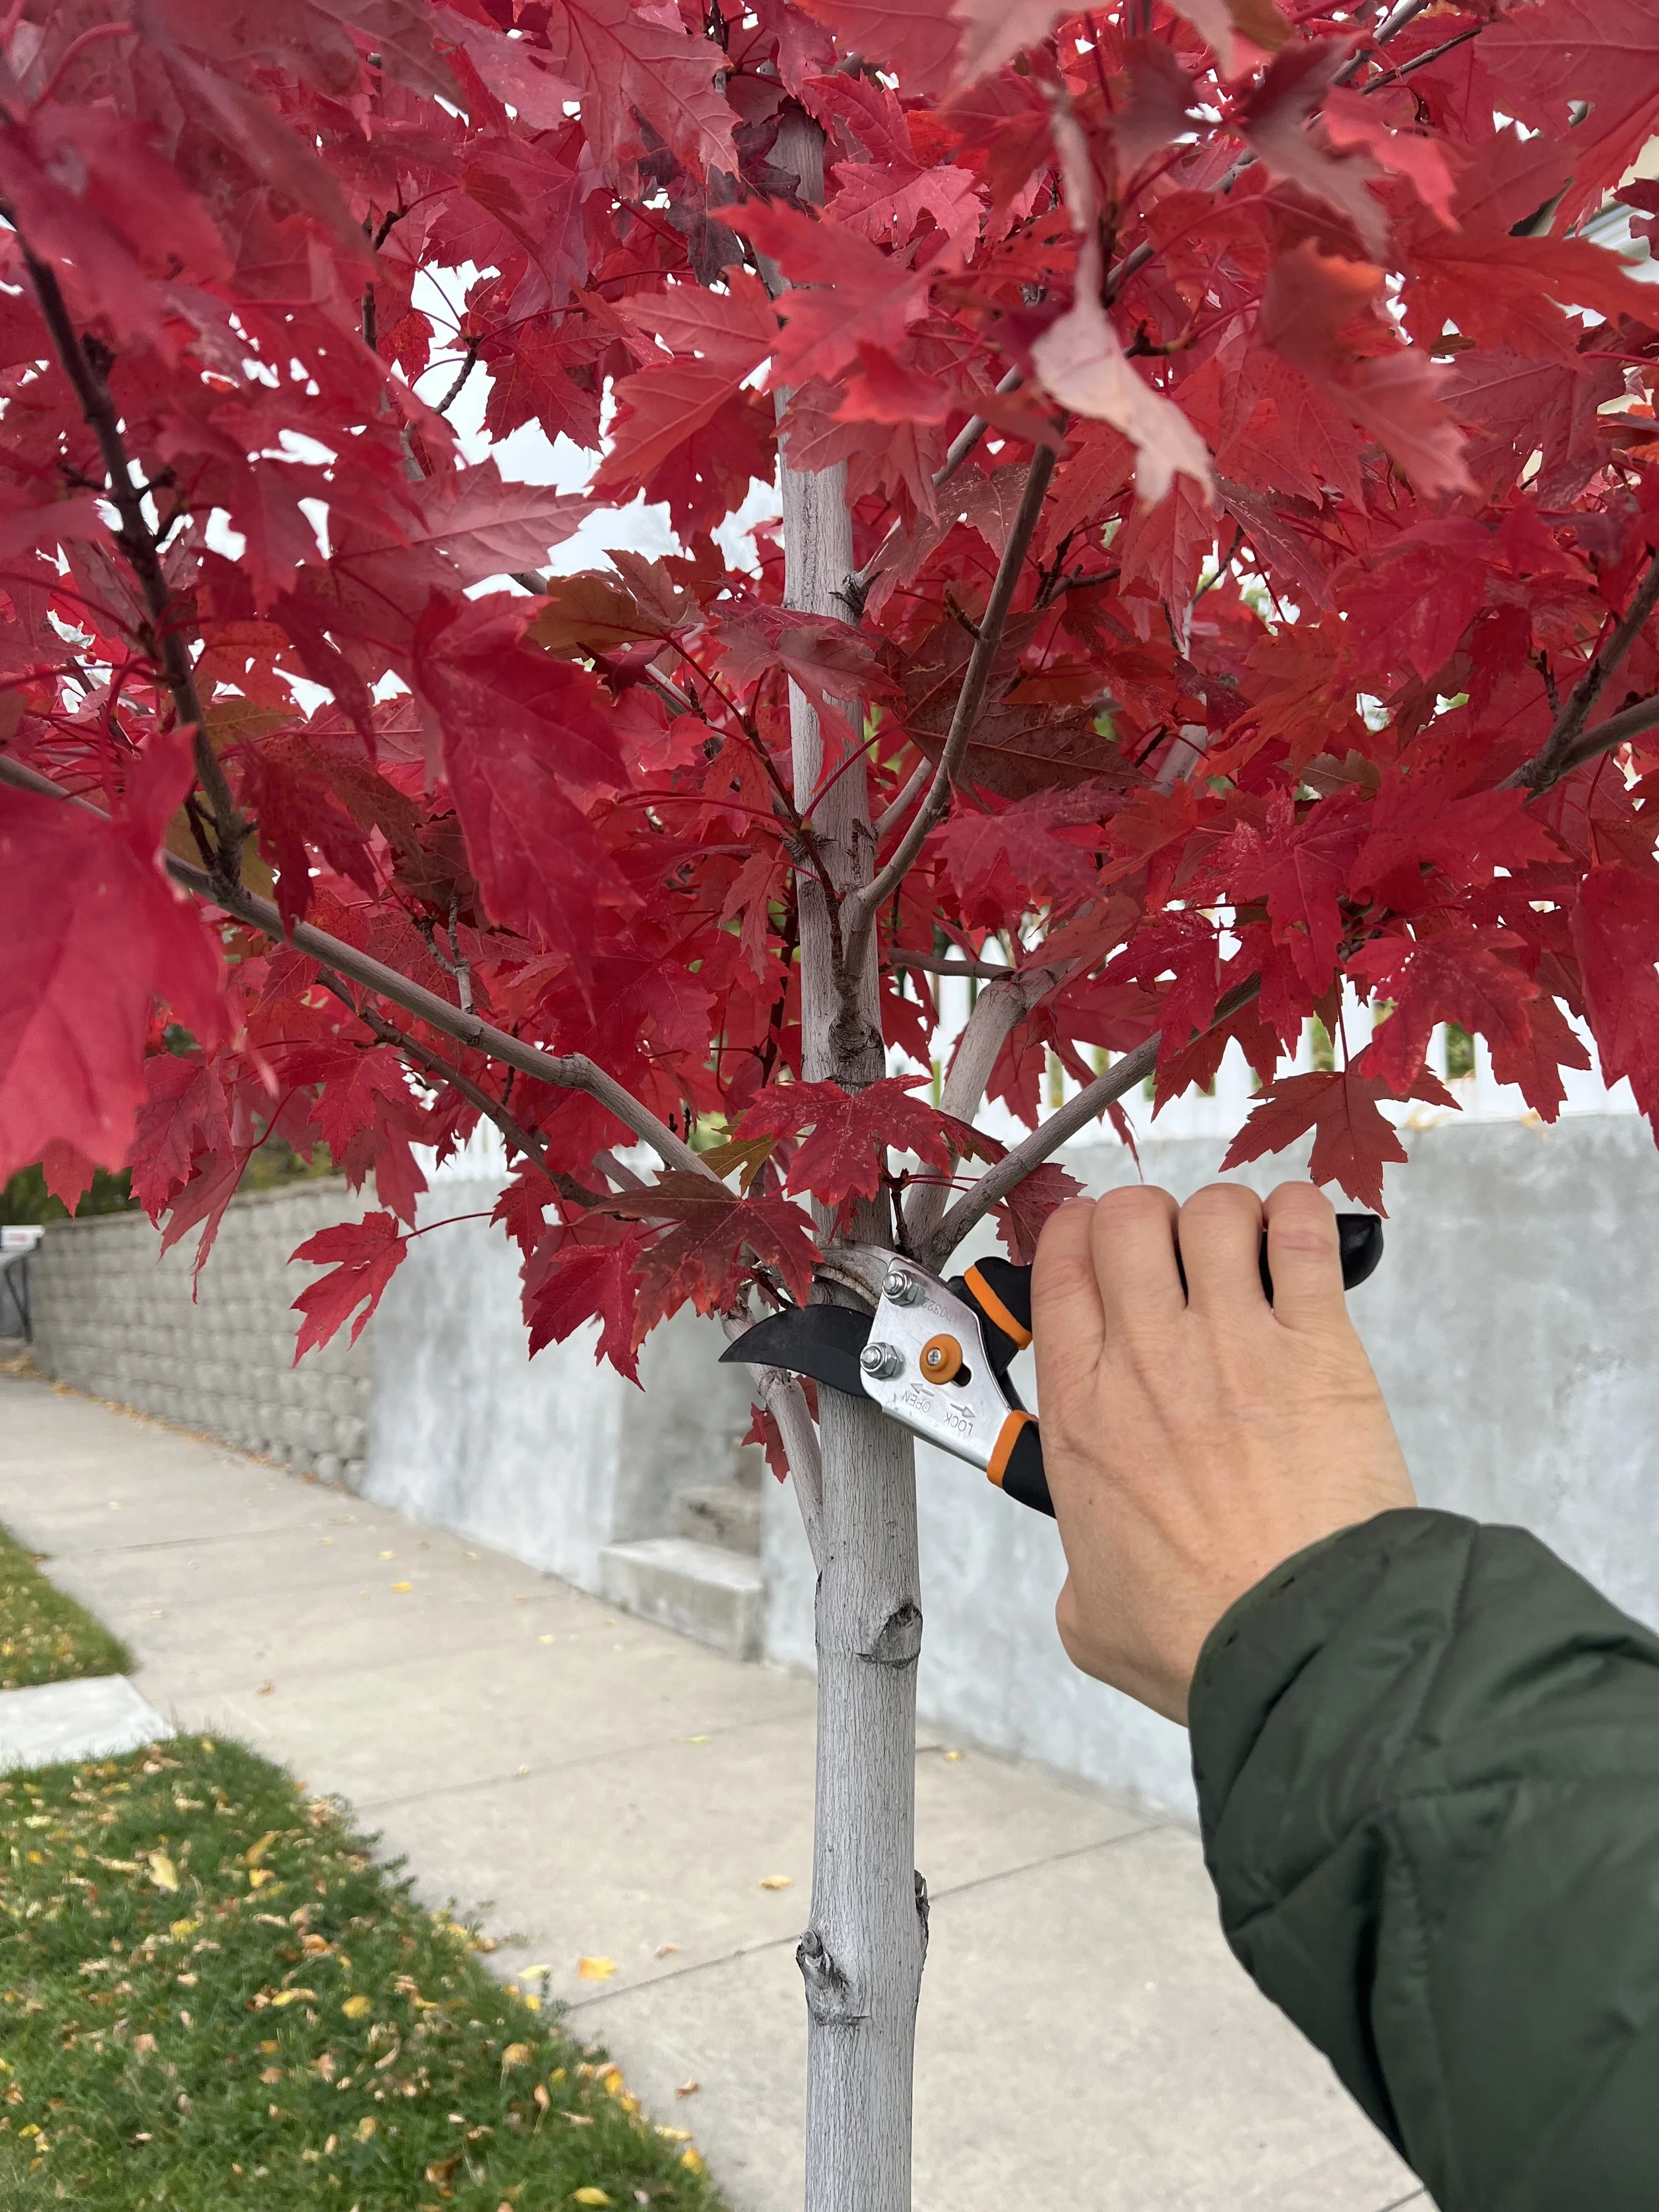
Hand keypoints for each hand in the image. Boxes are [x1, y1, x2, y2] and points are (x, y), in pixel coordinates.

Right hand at [1032, 1181, 1414, 1723]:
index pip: (1061, 1263)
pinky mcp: (1319, 1346)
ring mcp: (1236, 1341)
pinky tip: (1302, 1237)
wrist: (1303, 1642)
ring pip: (1214, 1211)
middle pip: (1129, 1216)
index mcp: (1084, 1410)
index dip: (1078, 1237)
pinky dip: (1302, 1216)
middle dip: (1148, 1218)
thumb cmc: (1207, 1634)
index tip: (1096, 1249)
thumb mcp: (1092, 1615)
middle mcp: (1150, 1358)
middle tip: (1173, 1254)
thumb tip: (1093, 1581)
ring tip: (1246, 1252)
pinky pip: (1304, 1232)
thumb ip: (1081, 1577)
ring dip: (1228, 1219)